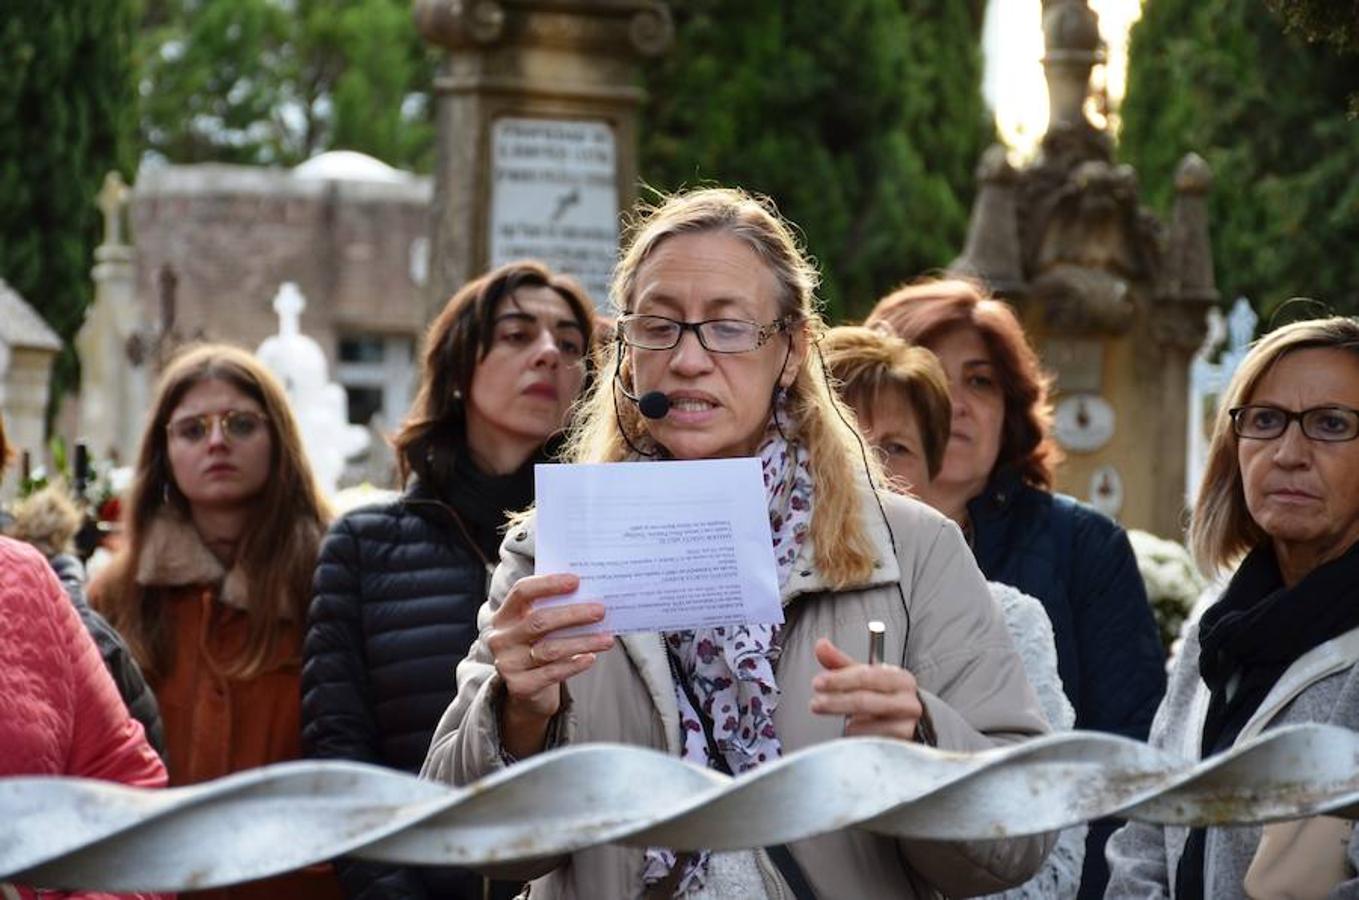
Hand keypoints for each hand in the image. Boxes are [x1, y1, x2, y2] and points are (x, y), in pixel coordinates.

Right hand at [485, 573, 613, 756]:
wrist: (526, 688)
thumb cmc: (539, 645)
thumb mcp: (539, 625)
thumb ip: (554, 608)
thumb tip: (591, 595)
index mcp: (505, 615)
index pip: (522, 591)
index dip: (548, 584)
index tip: (576, 580)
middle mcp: (501, 638)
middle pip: (539, 621)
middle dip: (573, 614)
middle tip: (600, 611)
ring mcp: (508, 664)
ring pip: (550, 649)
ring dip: (583, 642)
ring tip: (607, 639)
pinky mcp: (520, 686)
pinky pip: (552, 673)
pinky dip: (574, 665)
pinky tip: (591, 658)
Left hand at [809, 637, 922, 740]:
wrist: (913, 723)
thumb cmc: (885, 695)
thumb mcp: (866, 677)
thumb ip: (841, 662)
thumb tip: (820, 645)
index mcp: (900, 679)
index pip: (867, 676)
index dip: (839, 679)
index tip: (818, 683)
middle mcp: (907, 701)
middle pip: (864, 701)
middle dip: (835, 702)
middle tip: (815, 704)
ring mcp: (906, 726)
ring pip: (865, 725)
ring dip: (849, 723)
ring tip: (847, 720)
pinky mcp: (901, 745)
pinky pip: (868, 743)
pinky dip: (857, 737)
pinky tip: (857, 731)